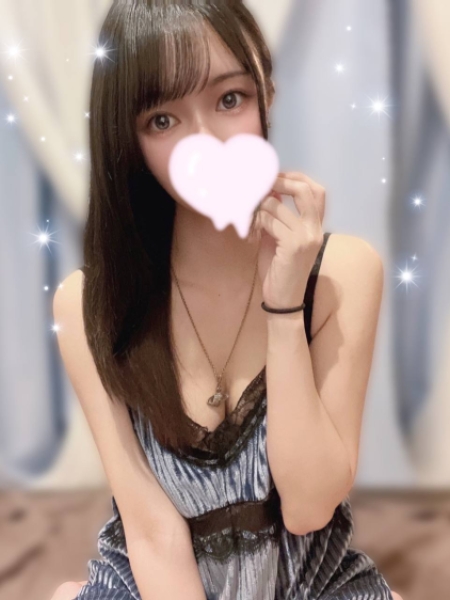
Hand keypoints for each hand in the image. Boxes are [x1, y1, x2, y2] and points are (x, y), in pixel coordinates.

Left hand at [254, 171, 325, 309]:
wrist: (283, 299)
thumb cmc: (280, 269)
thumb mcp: (280, 237)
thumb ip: (278, 215)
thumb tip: (270, 191)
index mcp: (316, 226)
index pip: (317, 190)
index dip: (296, 178)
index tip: (276, 178)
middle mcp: (316, 229)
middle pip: (305, 189)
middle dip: (281, 182)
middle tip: (263, 185)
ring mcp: (306, 237)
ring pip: (277, 206)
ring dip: (259, 208)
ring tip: (250, 216)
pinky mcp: (294, 246)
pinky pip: (271, 222)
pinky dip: (258, 223)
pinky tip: (253, 232)